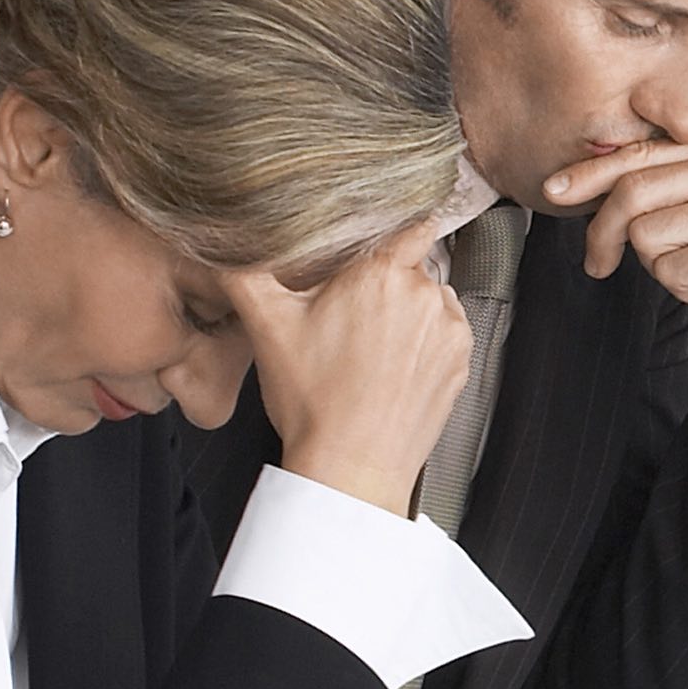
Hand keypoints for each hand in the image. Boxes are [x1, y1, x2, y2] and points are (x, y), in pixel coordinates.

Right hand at [230, 234, 475, 513]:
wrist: (352, 467)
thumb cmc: (313, 401)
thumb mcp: (267, 328)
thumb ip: (246, 274)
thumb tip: (225, 244)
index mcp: (381, 274)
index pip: (410, 222)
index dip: (393, 226)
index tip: (377, 238)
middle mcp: (425, 294)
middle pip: (410, 266)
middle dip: (383, 281)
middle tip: (348, 315)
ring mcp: (450, 330)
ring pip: (429, 299)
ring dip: (406, 312)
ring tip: (368, 348)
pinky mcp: (462, 361)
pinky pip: (445, 333)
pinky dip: (424, 342)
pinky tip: (390, 366)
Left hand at [543, 134, 687, 401]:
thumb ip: (667, 184)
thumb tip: (593, 184)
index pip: (639, 155)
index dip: (588, 176)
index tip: (555, 190)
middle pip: (631, 194)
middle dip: (603, 235)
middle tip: (598, 264)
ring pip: (647, 237)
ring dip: (662, 268)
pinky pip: (673, 271)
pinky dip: (685, 289)